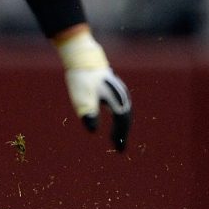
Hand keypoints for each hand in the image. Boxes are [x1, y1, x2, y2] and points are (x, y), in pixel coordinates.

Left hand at [57, 29, 131, 150]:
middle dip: (122, 134)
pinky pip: (121, 106)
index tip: (117, 149)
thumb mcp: (82, 98)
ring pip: (125, 112)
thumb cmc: (82, 79)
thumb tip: (92, 130)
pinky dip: (119, 118)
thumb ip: (88, 113)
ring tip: (116, 139)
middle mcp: (121, 95)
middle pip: (126, 118)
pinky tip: (115, 121)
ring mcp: (119, 91)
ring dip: (121, 126)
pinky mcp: (114, 89)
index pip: (122, 121)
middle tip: (118, 148)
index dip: (120, 136)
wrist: (82, 58)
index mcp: (115, 98)